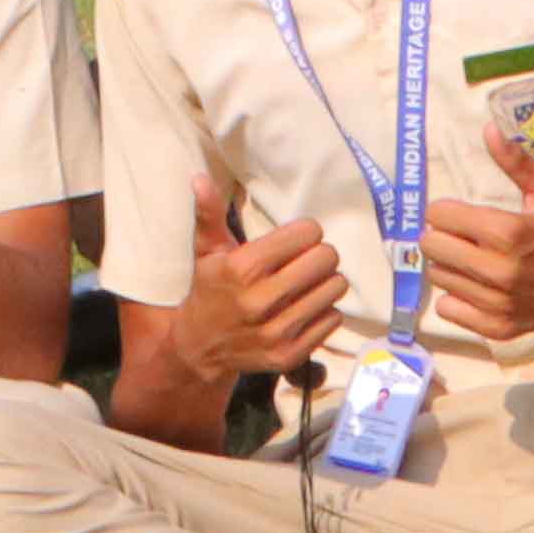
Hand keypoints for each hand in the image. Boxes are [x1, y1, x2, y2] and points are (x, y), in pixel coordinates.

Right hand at [167, 209, 346, 394]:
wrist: (200, 349)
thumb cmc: (208, 291)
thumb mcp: (206, 251)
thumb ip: (209, 214)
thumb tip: (199, 178)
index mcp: (242, 268)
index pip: (307, 233)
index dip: (306, 232)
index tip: (298, 239)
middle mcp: (261, 300)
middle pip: (326, 258)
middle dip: (320, 254)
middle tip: (309, 260)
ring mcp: (277, 331)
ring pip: (334, 288)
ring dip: (326, 281)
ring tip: (310, 283)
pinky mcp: (290, 354)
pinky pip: (332, 319)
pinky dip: (325, 310)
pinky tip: (307, 307)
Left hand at [415, 129, 533, 348]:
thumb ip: (516, 162)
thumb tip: (488, 130)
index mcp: (507, 232)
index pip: (439, 216)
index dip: (446, 211)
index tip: (460, 214)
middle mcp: (498, 270)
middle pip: (431, 248)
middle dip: (442, 237)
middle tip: (462, 236)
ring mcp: (497, 304)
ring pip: (439, 278)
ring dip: (450, 266)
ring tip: (473, 260)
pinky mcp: (498, 327)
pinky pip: (448, 309)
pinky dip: (457, 298)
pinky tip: (477, 287)